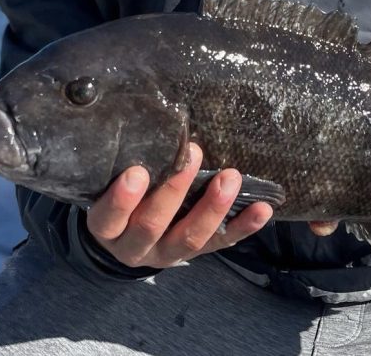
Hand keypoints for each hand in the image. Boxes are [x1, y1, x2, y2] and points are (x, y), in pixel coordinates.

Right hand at [86, 143, 272, 268]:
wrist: (125, 234)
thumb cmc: (119, 192)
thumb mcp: (109, 181)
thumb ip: (123, 160)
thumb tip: (145, 116)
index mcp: (107, 228)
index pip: (107, 218)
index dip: (121, 200)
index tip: (137, 172)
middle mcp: (133, 246)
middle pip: (151, 225)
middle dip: (174, 190)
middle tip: (193, 153)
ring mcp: (166, 253)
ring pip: (189, 239)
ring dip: (212, 208)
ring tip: (231, 178)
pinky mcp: (195, 253)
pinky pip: (221, 243)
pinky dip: (244, 227)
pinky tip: (263, 210)